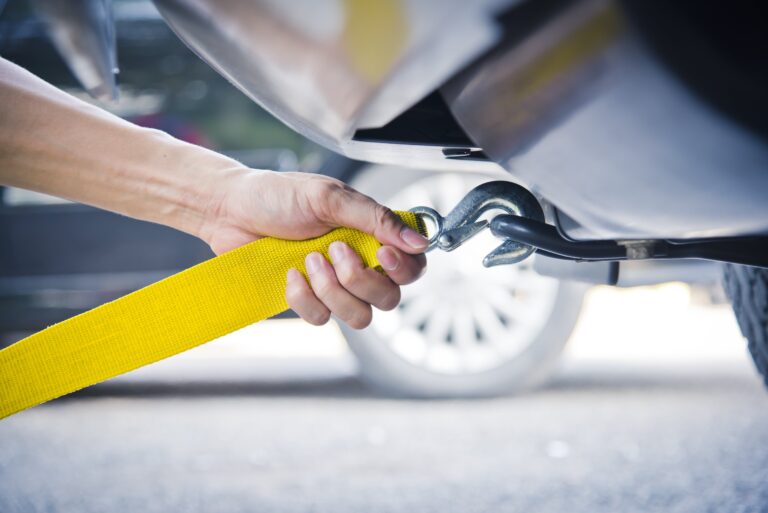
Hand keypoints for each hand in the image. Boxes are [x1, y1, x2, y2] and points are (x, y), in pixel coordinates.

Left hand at [200, 169, 427, 328]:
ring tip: (309, 260)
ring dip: (333, 291)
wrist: (230, 210)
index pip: (413, 266)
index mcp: (372, 236)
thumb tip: (419, 241)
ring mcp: (335, 287)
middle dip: (361, 280)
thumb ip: (375, 219)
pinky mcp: (309, 301)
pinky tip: (290, 274)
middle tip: (334, 250)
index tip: (383, 254)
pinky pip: (321, 319)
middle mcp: (360, 264)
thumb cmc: (279, 196)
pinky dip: (305, 298)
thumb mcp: (329, 197)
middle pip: (389, 299)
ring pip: (360, 317)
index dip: (404, 269)